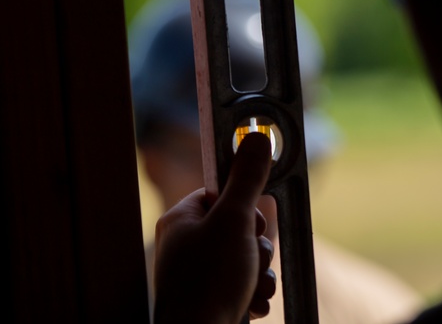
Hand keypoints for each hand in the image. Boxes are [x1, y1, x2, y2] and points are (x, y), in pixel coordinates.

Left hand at [153, 132, 276, 322]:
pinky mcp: (212, 299)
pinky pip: (244, 284)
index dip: (243, 206)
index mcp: (181, 220)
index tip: (249, 220)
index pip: (220, 193)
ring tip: (250, 286)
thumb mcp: (234, 220)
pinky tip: (250, 304)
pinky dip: (254, 292)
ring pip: (247, 257)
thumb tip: (257, 138)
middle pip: (240, 227)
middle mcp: (186, 246)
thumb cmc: (208, 283)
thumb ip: (248, 179)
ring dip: (260, 272)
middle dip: (257, 246)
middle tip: (249, 257)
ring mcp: (198, 275)